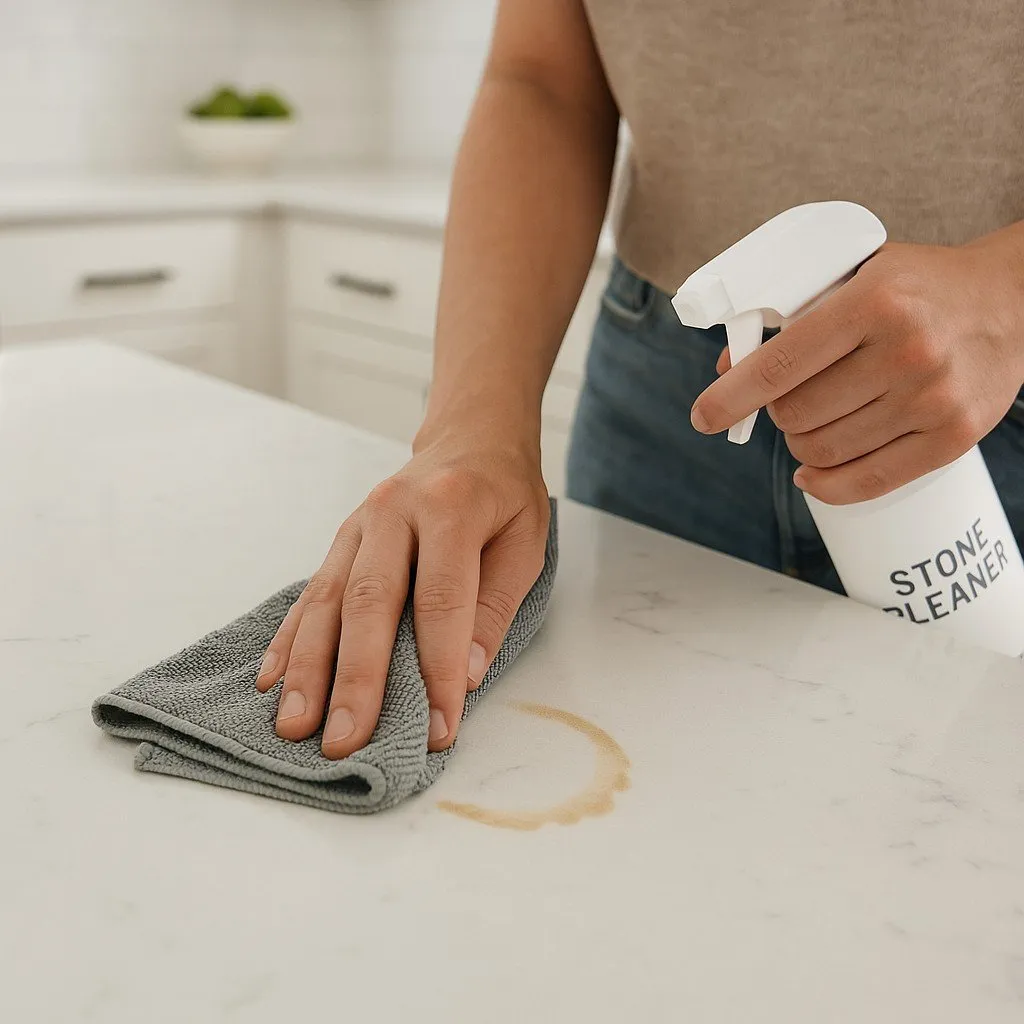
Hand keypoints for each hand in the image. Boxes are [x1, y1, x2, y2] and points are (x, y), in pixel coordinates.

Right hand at [255, 425, 549, 756]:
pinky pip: (310, 593)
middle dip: (356, 677)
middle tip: (345, 740)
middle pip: (369, 601)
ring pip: (327, 600)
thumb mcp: (525, 543)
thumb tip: (465, 676)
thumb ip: (495, 605)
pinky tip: (273, 681)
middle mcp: (393, 513)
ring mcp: (357, 526)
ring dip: (308, 667)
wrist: (469, 437)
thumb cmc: (503, 495)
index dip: (438, 667)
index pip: (441, 599)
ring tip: (295, 725)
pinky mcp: (339, 541)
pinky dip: (290, 640)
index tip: (438, 728)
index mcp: (449, 507)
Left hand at [690, 230, 1023, 503]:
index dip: (732, 397)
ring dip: (800, 445)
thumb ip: (793, 317)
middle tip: (787, 400)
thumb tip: (728, 370)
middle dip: (777, 413)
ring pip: (824, 451)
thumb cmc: (920, 287)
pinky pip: (867, 483)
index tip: (704, 416)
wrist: (1015, 298)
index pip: (780, 364)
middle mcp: (906, 350)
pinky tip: (811, 475)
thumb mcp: (855, 277)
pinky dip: (825, 486)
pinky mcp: (954, 437)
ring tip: (811, 423)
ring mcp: (932, 398)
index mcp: (873, 302)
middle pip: (796, 414)